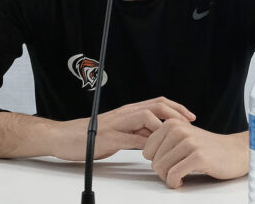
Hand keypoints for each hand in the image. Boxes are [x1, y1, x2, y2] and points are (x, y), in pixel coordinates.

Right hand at [54, 97, 195, 160]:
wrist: (64, 137)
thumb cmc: (90, 136)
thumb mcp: (119, 133)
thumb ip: (136, 133)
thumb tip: (156, 138)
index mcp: (128, 111)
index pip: (157, 102)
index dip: (176, 108)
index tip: (190, 117)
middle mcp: (124, 113)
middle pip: (156, 105)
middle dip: (176, 113)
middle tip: (189, 123)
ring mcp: (116, 124)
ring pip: (146, 117)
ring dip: (162, 127)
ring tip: (173, 137)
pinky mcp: (109, 137)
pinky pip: (131, 138)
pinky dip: (145, 144)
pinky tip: (153, 152)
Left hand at [142, 120, 247, 188]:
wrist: (235, 151)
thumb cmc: (209, 147)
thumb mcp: (184, 136)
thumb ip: (165, 140)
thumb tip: (144, 152)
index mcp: (172, 123)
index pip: (147, 149)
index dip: (155, 161)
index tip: (167, 164)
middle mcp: (179, 130)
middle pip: (153, 160)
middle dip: (162, 171)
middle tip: (175, 172)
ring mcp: (189, 143)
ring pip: (161, 168)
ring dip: (168, 178)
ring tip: (179, 177)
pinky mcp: (198, 157)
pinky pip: (173, 175)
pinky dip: (174, 183)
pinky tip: (181, 182)